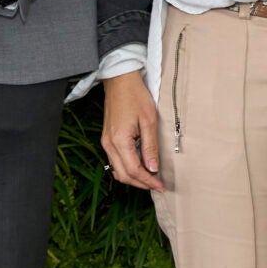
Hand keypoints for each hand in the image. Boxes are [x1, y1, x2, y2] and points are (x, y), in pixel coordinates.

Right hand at [101, 72, 164, 191]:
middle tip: (157, 186)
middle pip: (123, 175)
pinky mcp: (107, 139)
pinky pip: (115, 161)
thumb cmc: (136, 96)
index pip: (133, 170)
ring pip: (118, 170)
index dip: (147, 181)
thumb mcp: (148, 120)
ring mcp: (106, 142)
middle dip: (140, 183)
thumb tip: (153, 168)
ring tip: (150, 178)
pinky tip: (140, 166)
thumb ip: (150, 146)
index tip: (160, 186)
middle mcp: (109, 145)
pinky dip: (127, 168)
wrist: (120, 81)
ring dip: (133, 177)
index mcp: (119, 141)